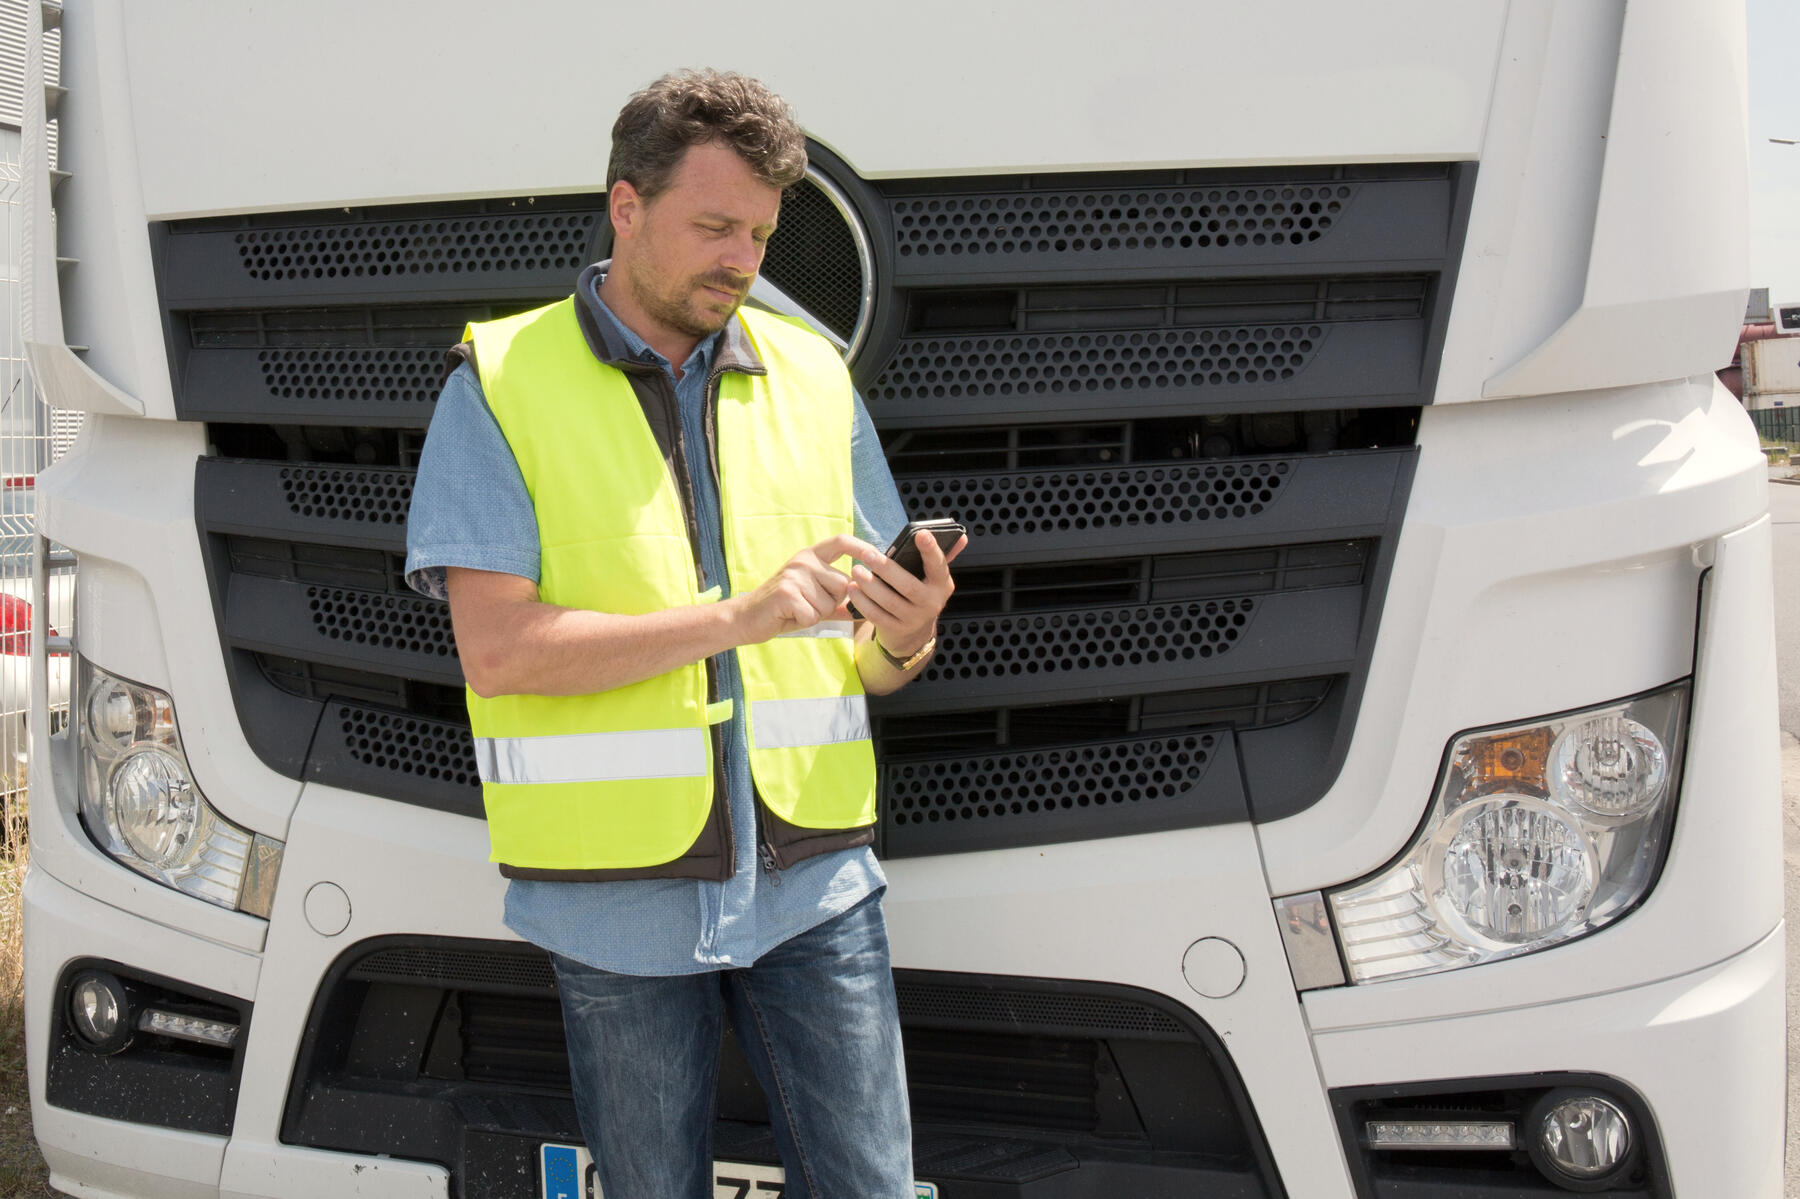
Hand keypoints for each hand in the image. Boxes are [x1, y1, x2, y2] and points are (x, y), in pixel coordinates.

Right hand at [733, 533, 878, 643]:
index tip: (877, 555)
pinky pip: (814, 615)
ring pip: (829, 603)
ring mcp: (794, 574)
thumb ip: (838, 601)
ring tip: (797, 610)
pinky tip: (789, 616)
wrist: (746, 618)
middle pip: (843, 585)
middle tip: (807, 605)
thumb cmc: (783, 609)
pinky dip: (804, 622)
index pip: (840, 542)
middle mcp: (803, 561)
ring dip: (817, 614)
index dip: (861, 547)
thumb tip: (866, 608)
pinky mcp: (787, 592)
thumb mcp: (812, 600)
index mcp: (810, 556)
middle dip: (831, 603)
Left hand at [849, 530, 966, 657]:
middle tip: (867, 554)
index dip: (931, 550)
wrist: (913, 632)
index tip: (921, 534)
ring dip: (870, 585)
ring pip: (890, 602)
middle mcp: (932, 603)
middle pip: (908, 586)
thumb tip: (961, 537)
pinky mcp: (896, 630)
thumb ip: (942, 556)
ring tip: (856, 570)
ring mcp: (914, 619)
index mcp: (942, 585)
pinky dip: (863, 602)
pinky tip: (853, 589)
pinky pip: (877, 616)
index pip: (939, 565)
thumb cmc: (920, 593)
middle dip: (887, 569)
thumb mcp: (933, 578)